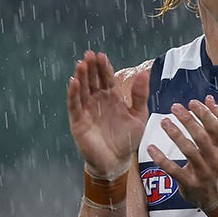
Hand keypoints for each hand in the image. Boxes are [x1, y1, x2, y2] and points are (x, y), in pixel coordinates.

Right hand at [67, 51, 148, 177]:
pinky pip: (74, 105)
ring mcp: (87, 110)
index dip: (103, 67)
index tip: (101, 55)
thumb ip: (140, 95)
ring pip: (82, 89)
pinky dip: (73, 94)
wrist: (116, 162)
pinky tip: (73, 82)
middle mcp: (98, 100)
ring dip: (81, 77)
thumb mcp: (138, 116)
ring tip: (81, 64)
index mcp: (112, 97)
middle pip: (93, 80)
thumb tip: (144, 72)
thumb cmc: (127, 140)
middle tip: (89, 55)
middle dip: (91, 68)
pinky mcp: (78, 121)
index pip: (106, 78)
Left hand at [147, 96, 217, 208]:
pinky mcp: (190, 183)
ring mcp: (202, 171)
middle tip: (175, 107)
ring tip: (164, 122)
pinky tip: (151, 149)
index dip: (203, 113)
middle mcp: (214, 158)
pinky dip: (161, 159)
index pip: (214, 126)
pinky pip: (173, 169)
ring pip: (188, 150)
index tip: (192, 103)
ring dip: (175, 134)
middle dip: (188, 120)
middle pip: (201, 136)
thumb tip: (210, 99)